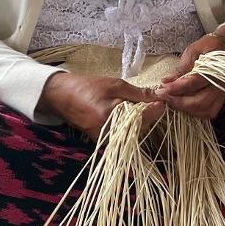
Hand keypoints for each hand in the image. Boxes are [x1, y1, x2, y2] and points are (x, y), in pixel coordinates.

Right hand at [39, 72, 162, 138]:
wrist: (62, 96)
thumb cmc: (88, 87)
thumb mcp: (115, 85)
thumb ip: (139, 93)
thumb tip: (160, 96)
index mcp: (111, 116)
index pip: (143, 117)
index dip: (156, 109)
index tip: (162, 100)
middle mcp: (108, 132)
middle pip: (140, 127)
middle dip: (149, 114)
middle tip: (152, 100)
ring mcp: (105, 139)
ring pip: (133, 132)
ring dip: (140, 119)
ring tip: (138, 104)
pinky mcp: (102, 141)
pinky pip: (123, 134)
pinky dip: (129, 124)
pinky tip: (128, 112)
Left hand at [156, 29, 224, 120]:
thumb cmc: (208, 47)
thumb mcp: (193, 52)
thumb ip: (181, 68)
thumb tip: (165, 81)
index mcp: (215, 68)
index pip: (195, 82)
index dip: (177, 87)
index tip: (162, 89)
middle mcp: (221, 84)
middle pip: (201, 101)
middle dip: (180, 102)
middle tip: (164, 96)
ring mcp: (222, 93)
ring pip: (205, 110)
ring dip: (186, 109)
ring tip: (172, 100)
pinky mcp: (221, 99)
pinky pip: (209, 112)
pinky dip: (195, 112)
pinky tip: (184, 104)